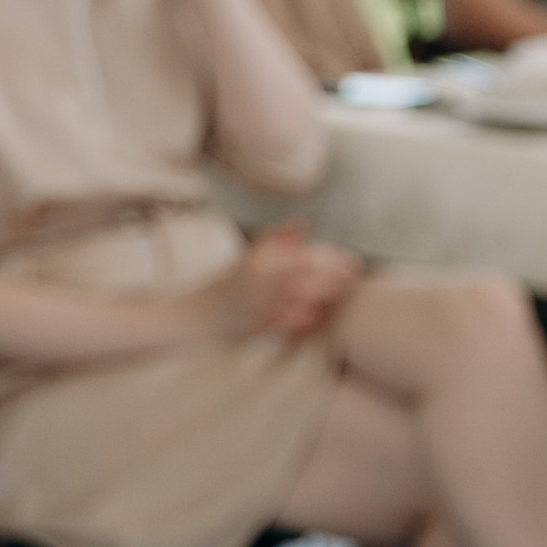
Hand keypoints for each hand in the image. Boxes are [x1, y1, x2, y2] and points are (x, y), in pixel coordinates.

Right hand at [200, 222, 361, 345]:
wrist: (191, 317)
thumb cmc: (223, 289)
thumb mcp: (248, 261)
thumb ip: (276, 242)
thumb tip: (302, 223)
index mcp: (260, 259)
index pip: (303, 252)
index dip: (332, 257)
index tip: (353, 263)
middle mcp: (258, 276)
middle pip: (305, 269)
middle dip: (334, 274)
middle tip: (355, 279)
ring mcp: (256, 299)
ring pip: (296, 291)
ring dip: (321, 293)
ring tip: (341, 295)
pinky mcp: (251, 323)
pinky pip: (280, 317)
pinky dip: (298, 316)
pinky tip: (314, 316)